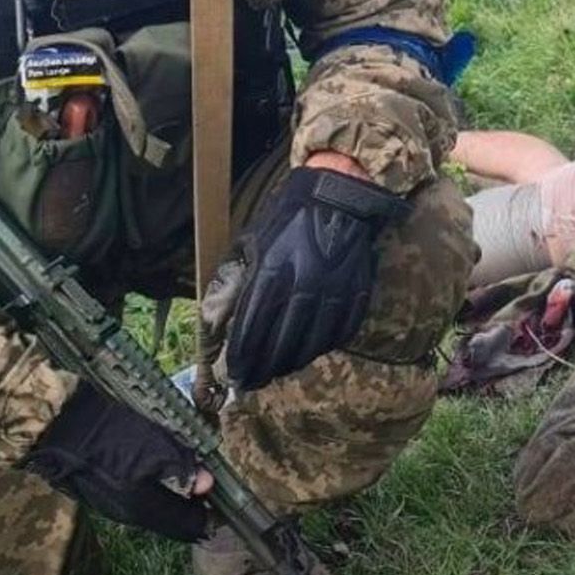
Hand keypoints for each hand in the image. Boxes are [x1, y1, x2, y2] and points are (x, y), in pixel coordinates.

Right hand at [21, 382, 212, 541]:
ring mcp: (113, 504)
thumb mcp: (153, 447)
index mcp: (145, 509)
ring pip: (156, 505)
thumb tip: (208, 485)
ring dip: (175, 492)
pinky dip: (156, 484)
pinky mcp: (102, 489)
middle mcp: (130, 515)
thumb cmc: (109, 435)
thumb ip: (183, 468)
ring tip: (190, 468)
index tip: (224, 496)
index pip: (189, 526)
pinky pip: (139, 494)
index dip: (210, 513)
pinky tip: (160, 464)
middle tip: (210, 479)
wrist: (58, 425)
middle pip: (172, 517)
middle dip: (193, 503)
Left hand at [226, 166, 410, 391]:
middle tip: (252, 382)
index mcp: (273, 271)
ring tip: (278, 370)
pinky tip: (311, 350)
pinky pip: (340, 331)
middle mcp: (304, 285)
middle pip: (280, 343)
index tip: (234, 376)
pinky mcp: (356, 291)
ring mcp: (333, 290)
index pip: (252, 329)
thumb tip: (218, 318)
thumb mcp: (253, 240)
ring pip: (311, 343)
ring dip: (292, 362)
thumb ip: (237, 279)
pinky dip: (324, 345)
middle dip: (262, 368)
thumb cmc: (290, 215)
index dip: (241, 358)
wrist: (340, 192)